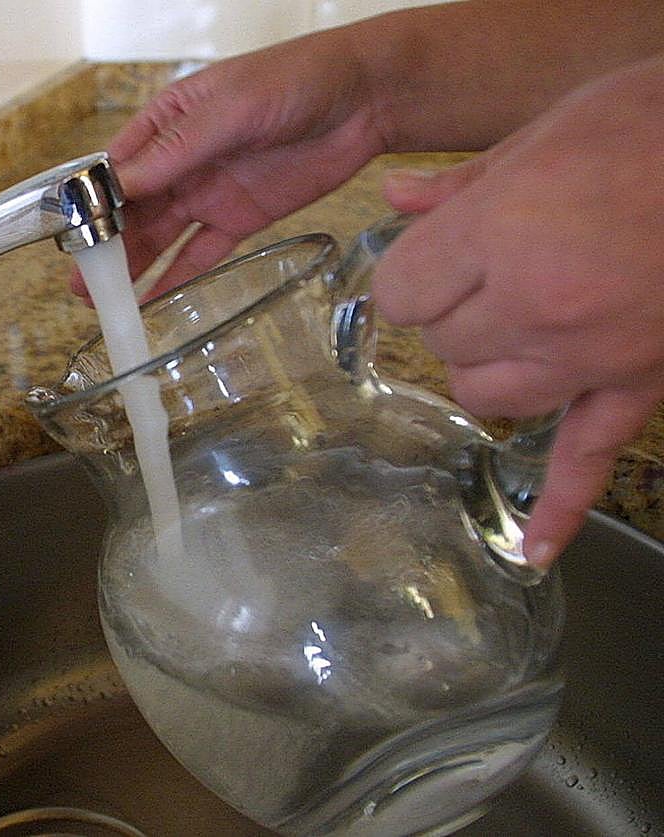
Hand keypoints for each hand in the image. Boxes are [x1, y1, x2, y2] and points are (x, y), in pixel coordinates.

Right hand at [74, 29, 388, 298]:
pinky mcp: (239, 219)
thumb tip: (122, 183)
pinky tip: (151, 301)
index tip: (75, 235)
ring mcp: (209, 191)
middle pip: (134, 209)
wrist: (364, 99)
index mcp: (168, 120)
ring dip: (132, 267)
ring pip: (161, 236)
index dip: (93, 202)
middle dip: (105, 246)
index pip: (118, 167)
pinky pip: (200, 254)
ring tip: (102, 299)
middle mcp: (181, 160)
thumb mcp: (231, 109)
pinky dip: (176, 277)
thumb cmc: (296, 80)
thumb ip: (176, 148)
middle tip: (80, 281)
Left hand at [372, 54, 663, 567]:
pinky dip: (560, 507)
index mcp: (503, 235)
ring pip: (488, 395)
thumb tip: (395, 196)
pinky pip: (590, 457)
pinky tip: (533, 550)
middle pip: (441, 342)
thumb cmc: (656, 124)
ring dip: (487, 365)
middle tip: (490, 270)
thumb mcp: (549, 130)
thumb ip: (465, 181)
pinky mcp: (640, 382)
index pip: (402, 291)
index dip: (413, 271)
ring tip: (515, 326)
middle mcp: (538, 306)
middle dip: (451, 309)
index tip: (437, 254)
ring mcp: (591, 354)